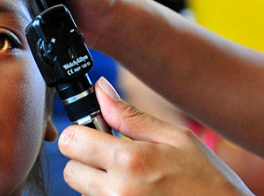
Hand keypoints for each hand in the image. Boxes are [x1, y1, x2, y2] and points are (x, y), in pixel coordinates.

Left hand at [58, 77, 252, 195]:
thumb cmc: (206, 178)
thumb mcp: (174, 137)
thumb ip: (129, 115)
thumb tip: (100, 89)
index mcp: (129, 161)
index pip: (71, 141)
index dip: (80, 132)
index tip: (94, 132)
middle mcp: (116, 192)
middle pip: (69, 169)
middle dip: (84, 158)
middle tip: (111, 155)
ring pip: (81, 190)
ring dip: (94, 180)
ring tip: (128, 176)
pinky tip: (131, 191)